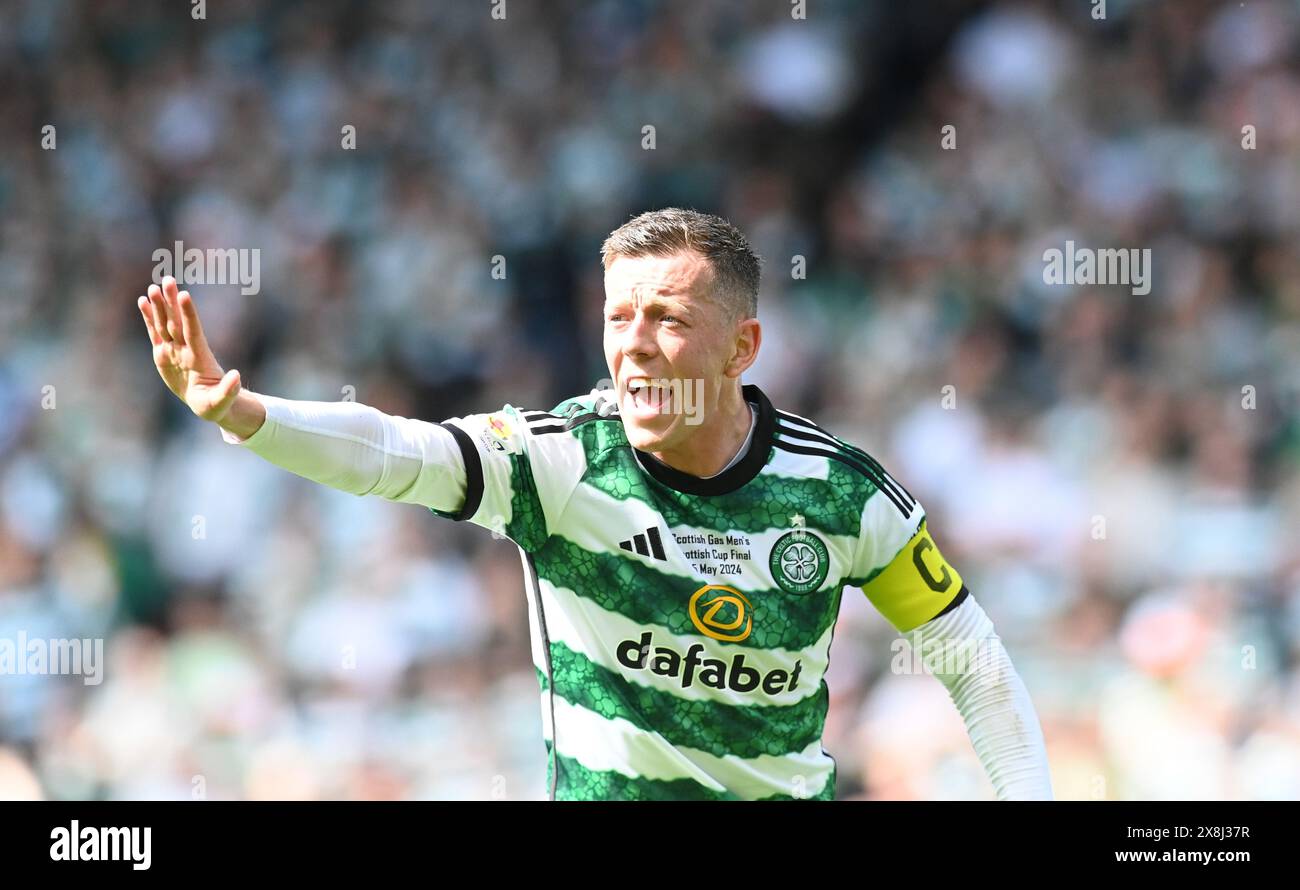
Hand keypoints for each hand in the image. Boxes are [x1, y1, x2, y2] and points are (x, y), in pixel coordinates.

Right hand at [137, 276, 241, 422]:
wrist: (207, 402)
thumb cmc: (217, 404)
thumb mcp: (222, 401)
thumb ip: (229, 390)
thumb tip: (237, 376)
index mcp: (199, 358)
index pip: (193, 331)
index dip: (188, 314)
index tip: (185, 295)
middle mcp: (185, 349)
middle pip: (176, 322)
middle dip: (172, 302)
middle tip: (168, 280)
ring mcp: (174, 350)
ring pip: (164, 324)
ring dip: (160, 306)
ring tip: (154, 287)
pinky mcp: (163, 354)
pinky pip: (154, 333)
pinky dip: (149, 318)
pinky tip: (143, 301)